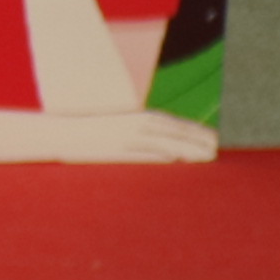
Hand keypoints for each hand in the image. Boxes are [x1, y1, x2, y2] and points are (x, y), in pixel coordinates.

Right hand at [51, 104, 220, 162]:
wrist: (62, 133)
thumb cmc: (91, 134)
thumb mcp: (121, 129)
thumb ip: (145, 137)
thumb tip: (169, 154)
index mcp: (143, 118)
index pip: (180, 126)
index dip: (199, 134)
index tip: (215, 142)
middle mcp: (141, 125)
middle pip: (179, 133)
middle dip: (200, 142)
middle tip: (218, 152)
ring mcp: (131, 137)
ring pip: (168, 142)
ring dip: (190, 150)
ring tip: (208, 158)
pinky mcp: (121, 149)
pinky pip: (148, 153)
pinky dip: (166, 156)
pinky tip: (179, 162)